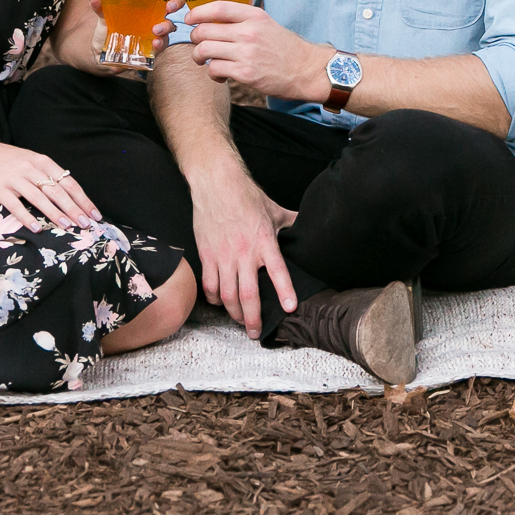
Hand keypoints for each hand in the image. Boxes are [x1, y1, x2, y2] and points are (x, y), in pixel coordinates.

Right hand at [0, 134, 101, 231]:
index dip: (83, 199)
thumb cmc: (9, 160)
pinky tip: (37, 228)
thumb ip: (49, 174)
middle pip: (57, 191)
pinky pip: (16, 205)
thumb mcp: (32, 161)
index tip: (94, 213)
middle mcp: (31, 169)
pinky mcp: (0, 189)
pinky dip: (27, 217)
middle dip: (74, 209)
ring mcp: (15, 179)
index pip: (68, 182)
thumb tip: (70, 195)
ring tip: (68, 226)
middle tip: (86, 224)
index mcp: (43, 162)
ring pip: (39, 198)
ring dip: (55, 213)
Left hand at [86, 0, 180, 72]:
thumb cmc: (108, 28)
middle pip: (174, 5)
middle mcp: (155, 15)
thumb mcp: (103, 16)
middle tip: (169, 7)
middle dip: (176, 4)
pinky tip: (155, 43)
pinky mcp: (153, 46)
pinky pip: (162, 44)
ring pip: (170, 26)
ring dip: (166, 26)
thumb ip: (99, 5)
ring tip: (156, 29)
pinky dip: (160, 43)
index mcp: (147, 2)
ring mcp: (156, 31)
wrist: (102, 52)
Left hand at [184, 1, 326, 99]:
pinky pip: (215, 69)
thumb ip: (242, 19)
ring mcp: (247, 53)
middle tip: (198, 43)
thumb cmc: (283, 47)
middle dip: (195, 37)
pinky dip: (212, 73)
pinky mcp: (246, 73)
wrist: (305, 70)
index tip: (190, 18)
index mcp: (254, 16)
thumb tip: (212, 18)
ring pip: (205, 50)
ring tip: (203, 60)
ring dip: (198, 56)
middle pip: (205, 30)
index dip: (197, 12)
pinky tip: (219, 74)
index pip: (218, 7)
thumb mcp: (266, 23)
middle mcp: (249, 32)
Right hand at [191, 161, 299, 338]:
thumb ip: (291, 222)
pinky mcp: (207, 254)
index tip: (289, 308)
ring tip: (240, 321)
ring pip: (228, 294)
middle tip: (255, 332)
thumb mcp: (274, 209)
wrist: (216, 183)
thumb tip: (307, 224)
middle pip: (248, 294)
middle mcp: (244, 252)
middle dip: (252, 318)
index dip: (284, 290)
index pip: (277, 270)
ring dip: (234, 313)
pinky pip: (210, 284)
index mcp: (265, 241)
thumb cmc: (246, 195)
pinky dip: (215, 298)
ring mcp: (224, 255)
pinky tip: (220, 302)